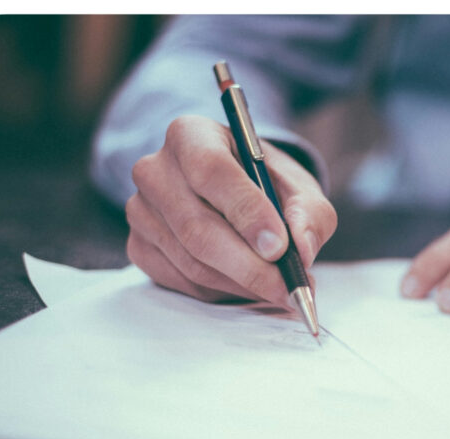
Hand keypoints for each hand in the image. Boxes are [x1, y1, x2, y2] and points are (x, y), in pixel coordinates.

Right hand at [125, 115, 336, 303]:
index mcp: (191, 135)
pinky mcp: (139, 246)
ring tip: (279, 289)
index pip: (211, 171)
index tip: (279, 247)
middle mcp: (155, 169)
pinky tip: (248, 285)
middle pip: (197, 227)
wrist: (234, 193)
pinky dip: (222, 292)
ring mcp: (141, 211)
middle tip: (289, 287)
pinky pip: (182, 281)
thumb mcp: (298, 187)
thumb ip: (309, 213)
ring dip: (242, 284)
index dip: (246, 212)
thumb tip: (302, 249)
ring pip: (192, 262)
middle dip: (250, 266)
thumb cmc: (265, 184)